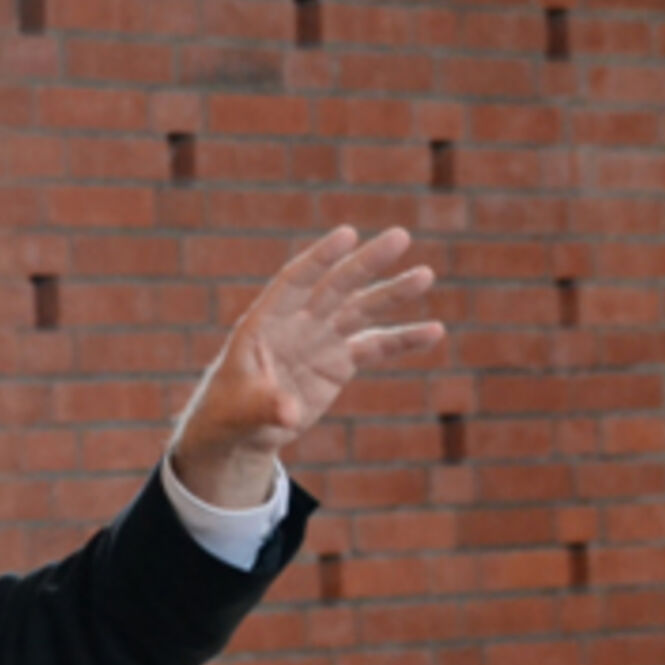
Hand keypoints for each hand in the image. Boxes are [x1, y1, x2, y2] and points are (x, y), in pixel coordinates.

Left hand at [168, 226, 445, 508]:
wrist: (243, 429)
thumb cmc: (230, 412)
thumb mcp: (239, 411)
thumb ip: (265, 406)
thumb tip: (290, 413)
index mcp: (265, 322)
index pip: (294, 281)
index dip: (320, 258)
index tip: (348, 234)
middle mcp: (297, 323)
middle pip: (336, 286)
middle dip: (366, 263)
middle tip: (400, 237)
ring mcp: (321, 339)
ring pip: (361, 309)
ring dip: (393, 293)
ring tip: (425, 275)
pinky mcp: (340, 362)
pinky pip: (376, 346)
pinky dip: (403, 340)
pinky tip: (434, 331)